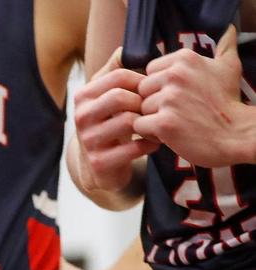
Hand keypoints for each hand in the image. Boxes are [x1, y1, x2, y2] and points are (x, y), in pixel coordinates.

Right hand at [73, 47, 159, 194]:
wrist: (98, 167)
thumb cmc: (110, 124)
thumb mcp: (107, 96)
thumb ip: (115, 72)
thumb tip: (124, 49)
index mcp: (83, 96)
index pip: (118, 76)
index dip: (141, 81)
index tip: (151, 91)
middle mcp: (81, 117)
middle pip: (120, 97)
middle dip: (142, 102)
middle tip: (153, 110)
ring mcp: (88, 141)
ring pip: (127, 122)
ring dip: (148, 123)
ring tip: (156, 124)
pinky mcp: (99, 163)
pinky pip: (133, 148)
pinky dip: (149, 143)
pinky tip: (154, 142)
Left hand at [135, 26, 251, 167]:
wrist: (234, 134)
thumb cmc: (228, 102)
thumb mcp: (229, 67)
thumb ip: (224, 47)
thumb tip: (228, 29)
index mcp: (185, 58)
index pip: (151, 71)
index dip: (160, 86)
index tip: (179, 95)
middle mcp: (176, 75)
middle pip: (143, 90)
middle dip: (155, 103)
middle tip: (177, 111)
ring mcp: (169, 99)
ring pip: (141, 108)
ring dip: (153, 119)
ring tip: (176, 123)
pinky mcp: (164, 122)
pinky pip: (140, 126)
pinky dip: (150, 134)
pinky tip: (169, 134)